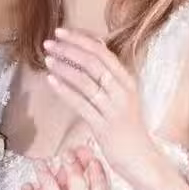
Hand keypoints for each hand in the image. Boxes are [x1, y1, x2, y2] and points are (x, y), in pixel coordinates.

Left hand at [43, 28, 159, 182]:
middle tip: (49, 42)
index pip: (102, 52)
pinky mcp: (103, 125)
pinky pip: (81, 103)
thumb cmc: (127, 126)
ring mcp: (113, 108)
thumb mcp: (121, 97)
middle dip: (69, 49)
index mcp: (126, 80)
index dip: (80, 39)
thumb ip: (107, 77)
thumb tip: (87, 53)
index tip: (61, 31)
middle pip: (93, 62)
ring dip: (64, 67)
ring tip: (48, 59)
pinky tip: (51, 81)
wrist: (140, 158)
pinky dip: (65, 90)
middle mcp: (122, 90)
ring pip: (86, 81)